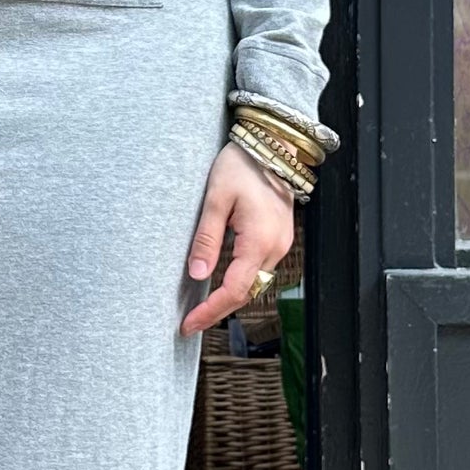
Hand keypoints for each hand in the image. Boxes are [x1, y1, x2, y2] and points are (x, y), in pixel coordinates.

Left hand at [181, 141, 294, 337]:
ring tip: (201, 309)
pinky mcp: (278, 239)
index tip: (188, 324)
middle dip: (218, 311)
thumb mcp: (216, 200)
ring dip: (229, 298)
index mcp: (259, 241)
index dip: (210, 311)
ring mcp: (281, 244)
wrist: (271, 145)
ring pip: (255, 284)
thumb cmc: (243, 165)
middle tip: (190, 323)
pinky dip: (240, 283)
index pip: (234, 290)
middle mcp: (275, 248)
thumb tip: (197, 274)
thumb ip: (207, 239)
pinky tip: (221, 285)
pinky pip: (259, 270)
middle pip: (246, 293)